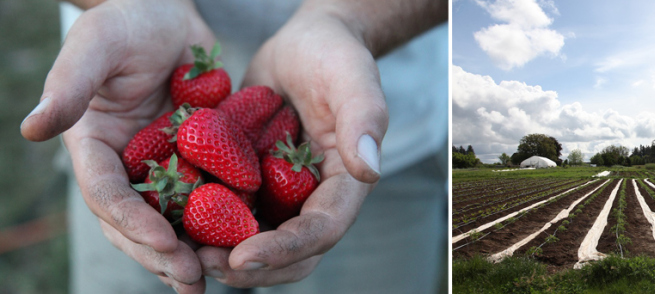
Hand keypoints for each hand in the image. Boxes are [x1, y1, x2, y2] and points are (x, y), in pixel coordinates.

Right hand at [20, 0, 214, 291]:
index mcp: (96, 147)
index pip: (109, 194)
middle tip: (193, 280)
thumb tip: (32, 129)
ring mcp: (164, 167)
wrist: (170, 12)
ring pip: (173, 220)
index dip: (133, 222)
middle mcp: (128, 165)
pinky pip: (210, 198)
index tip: (165, 241)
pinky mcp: (199, 161)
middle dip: (162, 254)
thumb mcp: (98, 45)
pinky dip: (222, 226)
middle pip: (139, 222)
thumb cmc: (128, 20)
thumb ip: (70, 85)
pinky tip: (245, 247)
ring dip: (190, 253)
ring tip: (213, 280)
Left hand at [195, 2, 388, 286]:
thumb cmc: (335, 55)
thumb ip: (364, 119)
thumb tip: (369, 170)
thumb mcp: (352, 77)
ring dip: (223, 255)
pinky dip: (206, 225)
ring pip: (259, 244)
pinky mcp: (256, 184)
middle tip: (202, 263)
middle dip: (250, 267)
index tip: (241, 255)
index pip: (322, 230)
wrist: (307, 44)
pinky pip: (232, 215)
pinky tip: (170, 220)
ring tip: (180, 250)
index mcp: (346, 183)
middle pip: (292, 255)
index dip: (284, 249)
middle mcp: (316, 198)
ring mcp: (285, 195)